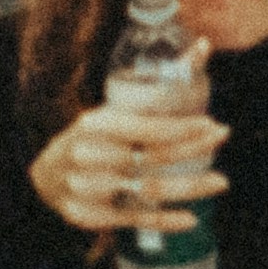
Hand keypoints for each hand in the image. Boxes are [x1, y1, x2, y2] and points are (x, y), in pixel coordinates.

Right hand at [30, 77, 226, 239]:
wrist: (44, 178)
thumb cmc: (90, 139)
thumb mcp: (109, 115)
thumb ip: (153, 96)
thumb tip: (203, 48)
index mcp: (95, 124)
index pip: (145, 128)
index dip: (182, 129)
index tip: (211, 125)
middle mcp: (90, 156)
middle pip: (152, 157)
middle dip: (193, 149)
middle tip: (222, 140)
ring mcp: (89, 188)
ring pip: (149, 190)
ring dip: (189, 187)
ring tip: (220, 182)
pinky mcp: (91, 215)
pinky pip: (135, 218)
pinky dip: (165, 220)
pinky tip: (190, 219)